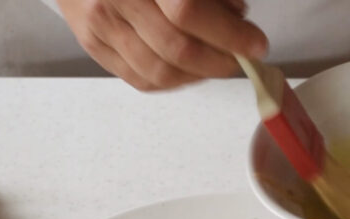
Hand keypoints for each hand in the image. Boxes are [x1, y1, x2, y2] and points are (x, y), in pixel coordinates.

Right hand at [57, 0, 268, 90]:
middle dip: (220, 60)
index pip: (188, 11)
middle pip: (177, 49)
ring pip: (161, 72)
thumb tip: (237, 17)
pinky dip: (175, 81)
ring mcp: (101, 28)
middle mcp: (115, 1)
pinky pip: (142, 80)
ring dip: (200, 75)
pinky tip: (190, 70)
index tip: (255, 43)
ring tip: (217, 61)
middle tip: (241, 57)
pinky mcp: (94, 47)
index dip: (229, 34)